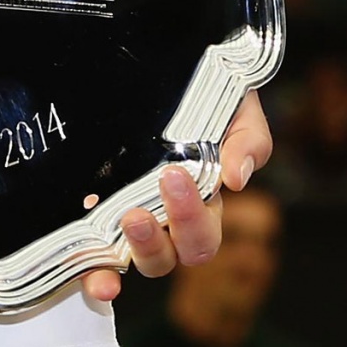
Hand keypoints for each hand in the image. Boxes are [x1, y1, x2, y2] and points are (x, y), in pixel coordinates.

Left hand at [79, 88, 272, 304]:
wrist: (165, 66)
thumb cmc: (207, 92)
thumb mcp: (237, 106)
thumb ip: (248, 138)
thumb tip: (238, 178)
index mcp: (203, 200)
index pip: (203, 232)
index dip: (191, 217)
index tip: (176, 175)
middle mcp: (169, 219)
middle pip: (175, 256)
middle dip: (164, 237)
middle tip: (143, 206)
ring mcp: (133, 220)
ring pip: (143, 261)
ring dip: (138, 250)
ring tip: (128, 218)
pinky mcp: (99, 220)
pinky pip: (100, 261)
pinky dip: (99, 277)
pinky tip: (98, 281)